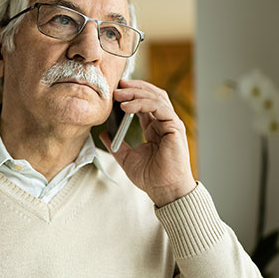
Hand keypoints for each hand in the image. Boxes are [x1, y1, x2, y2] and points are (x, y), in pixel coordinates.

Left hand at [99, 79, 196, 206]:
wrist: (164, 190)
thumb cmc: (151, 177)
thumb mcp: (126, 158)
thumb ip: (116, 145)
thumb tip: (104, 134)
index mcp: (155, 128)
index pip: (145, 102)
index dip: (131, 93)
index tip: (114, 90)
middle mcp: (164, 123)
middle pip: (152, 95)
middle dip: (134, 88)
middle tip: (116, 86)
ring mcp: (171, 123)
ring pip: (156, 97)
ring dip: (136, 92)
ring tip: (118, 94)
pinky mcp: (175, 127)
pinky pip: (159, 107)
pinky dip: (142, 103)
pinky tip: (127, 107)